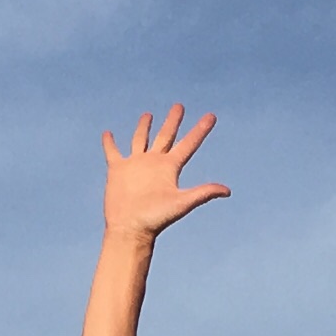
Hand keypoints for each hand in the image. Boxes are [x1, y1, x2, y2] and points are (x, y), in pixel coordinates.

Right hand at [101, 105, 228, 242]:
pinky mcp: (118, 170)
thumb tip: (227, 191)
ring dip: (144, 127)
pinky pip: (113, 152)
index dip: (200, 130)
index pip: (189, 144)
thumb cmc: (156, 219)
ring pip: (141, 140)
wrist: (130, 228)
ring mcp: (136, 165)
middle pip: (166, 136)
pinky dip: (110, 143)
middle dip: (173, 121)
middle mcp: (154, 163)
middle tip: (179, 106)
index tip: (212, 116)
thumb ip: (203, 193)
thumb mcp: (182, 202)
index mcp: (170, 168)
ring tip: (148, 114)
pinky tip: (108, 133)